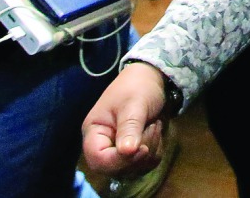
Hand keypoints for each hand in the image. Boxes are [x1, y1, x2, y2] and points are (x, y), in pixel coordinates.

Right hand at [83, 61, 169, 175]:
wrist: (152, 79)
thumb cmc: (138, 87)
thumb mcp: (134, 104)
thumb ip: (129, 127)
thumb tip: (126, 152)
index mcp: (94, 132)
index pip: (99, 160)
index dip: (120, 160)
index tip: (142, 148)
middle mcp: (103, 146)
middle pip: (116, 169)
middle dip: (140, 153)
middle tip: (152, 127)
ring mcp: (118, 152)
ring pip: (134, 169)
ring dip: (151, 149)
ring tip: (154, 124)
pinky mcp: (133, 154)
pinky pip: (146, 165)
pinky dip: (156, 150)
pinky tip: (155, 131)